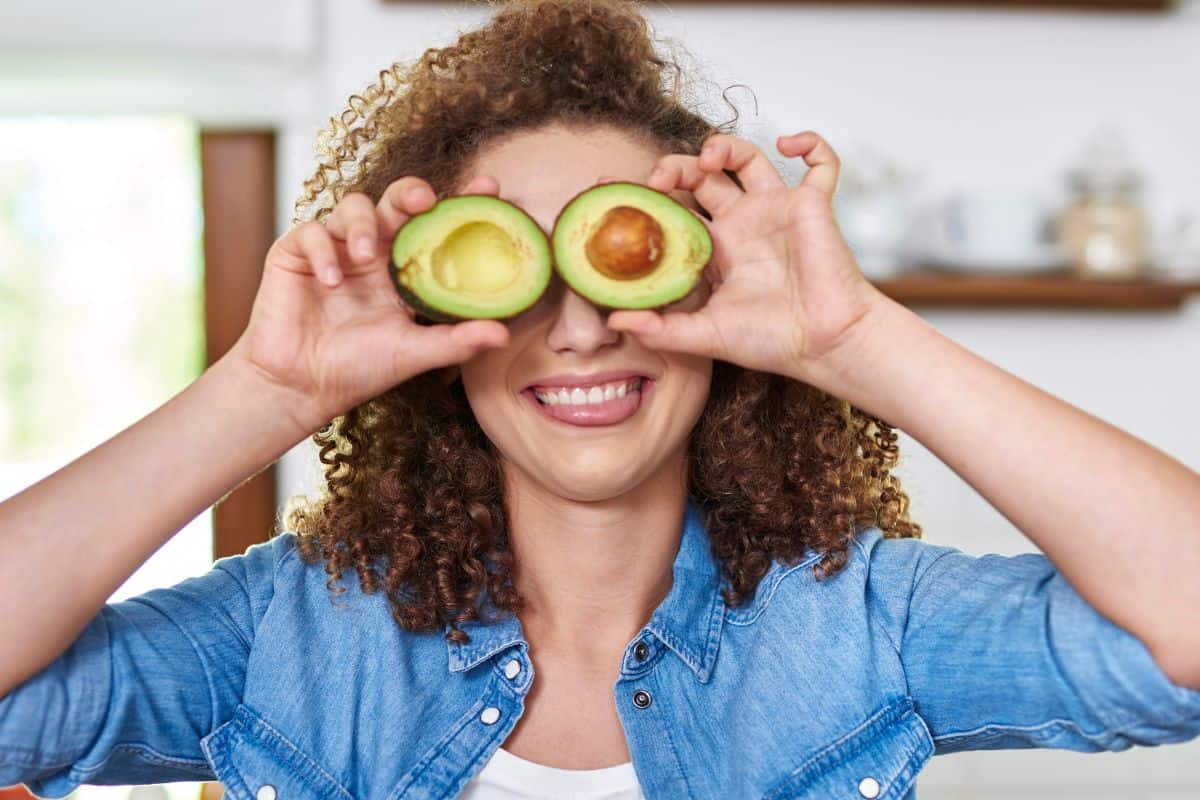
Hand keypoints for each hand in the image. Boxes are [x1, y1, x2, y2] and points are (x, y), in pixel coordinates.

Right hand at [229, 175, 509, 434]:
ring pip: (354, 207)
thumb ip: (456, 341)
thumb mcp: (413, 353)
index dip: (461, 204)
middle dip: (411, 191)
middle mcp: (374, 251)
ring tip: (365, 256)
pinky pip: (311, 232)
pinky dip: (323, 251)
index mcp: (405, 269)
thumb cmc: (359, 369)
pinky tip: (331, 281)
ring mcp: (336, 248)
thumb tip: (504, 334)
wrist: (301, 387)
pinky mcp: (296, 252)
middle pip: (397, 202)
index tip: (490, 187)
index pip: (436, 227)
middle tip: (423, 199)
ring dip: (363, 226)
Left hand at [606, 131, 886, 381]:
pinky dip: (811, 143)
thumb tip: (615, 320)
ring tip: (709, 158)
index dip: (644, 195)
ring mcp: (776, 210)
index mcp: (716, 249)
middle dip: (676, 166)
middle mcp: (743, 223)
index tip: (611, 186)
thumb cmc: (772, 342)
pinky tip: (789, 144)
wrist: (824, 345)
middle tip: (659, 179)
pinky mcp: (813, 205)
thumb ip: (661, 329)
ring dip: (725, 145)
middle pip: (702, 176)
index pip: (673, 209)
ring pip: (747, 157)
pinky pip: (821, 163)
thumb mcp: (706, 336)